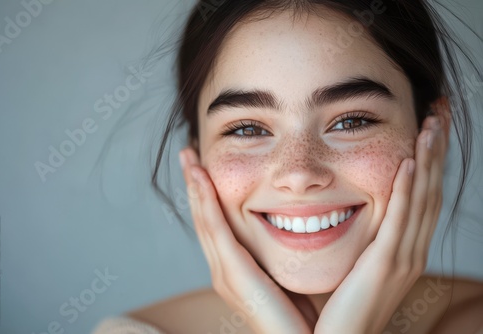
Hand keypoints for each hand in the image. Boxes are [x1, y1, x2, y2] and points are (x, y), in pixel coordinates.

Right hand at [179, 148, 313, 333]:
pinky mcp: (234, 276)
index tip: (204, 165)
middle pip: (203, 218)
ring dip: (195, 187)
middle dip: (194, 184)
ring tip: (189, 157)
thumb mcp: (288, 276)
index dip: (207, 194)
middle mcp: (224, 270)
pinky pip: (216, 230)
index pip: (216, 224)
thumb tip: (296, 229)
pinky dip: (206, 203)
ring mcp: (225, 274)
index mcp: (235, 269)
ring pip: (205, 219)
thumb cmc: (305, 317)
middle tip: (188, 152)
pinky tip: (201, 178)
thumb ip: (282, 255)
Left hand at [313, 106, 450, 333]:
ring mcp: (402, 258)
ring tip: (430, 125)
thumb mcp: (356, 263)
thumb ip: (362, 237)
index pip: (421, 194)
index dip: (429, 158)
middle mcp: (410, 250)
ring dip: (427, 160)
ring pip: (421, 199)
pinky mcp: (385, 265)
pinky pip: (399, 221)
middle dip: (435, 150)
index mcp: (404, 248)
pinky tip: (408, 163)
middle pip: (429, 189)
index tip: (428, 125)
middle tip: (438, 111)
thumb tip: (347, 208)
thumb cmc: (340, 304)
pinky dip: (406, 190)